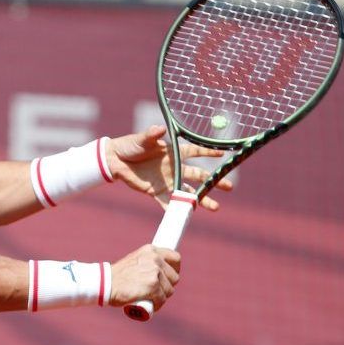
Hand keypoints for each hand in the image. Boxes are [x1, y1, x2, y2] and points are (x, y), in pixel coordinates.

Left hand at [105, 125, 233, 210]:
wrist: (114, 160)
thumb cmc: (130, 145)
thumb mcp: (141, 139)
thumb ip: (151, 135)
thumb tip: (160, 129)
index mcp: (172, 152)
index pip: (194, 152)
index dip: (208, 153)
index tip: (223, 156)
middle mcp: (173, 167)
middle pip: (198, 175)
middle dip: (213, 181)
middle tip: (229, 187)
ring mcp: (166, 180)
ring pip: (187, 192)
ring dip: (201, 199)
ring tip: (215, 207)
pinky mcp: (156, 191)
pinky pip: (168, 202)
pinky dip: (176, 209)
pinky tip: (186, 216)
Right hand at [109, 244, 180, 309]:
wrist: (104, 283)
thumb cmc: (117, 276)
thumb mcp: (134, 261)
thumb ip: (148, 263)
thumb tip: (160, 273)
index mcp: (150, 250)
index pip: (175, 258)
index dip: (174, 270)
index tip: (170, 277)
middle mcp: (154, 259)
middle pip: (174, 277)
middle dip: (167, 286)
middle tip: (155, 291)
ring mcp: (154, 273)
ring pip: (169, 290)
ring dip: (160, 297)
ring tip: (148, 299)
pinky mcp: (153, 287)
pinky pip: (162, 300)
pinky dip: (156, 305)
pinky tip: (147, 305)